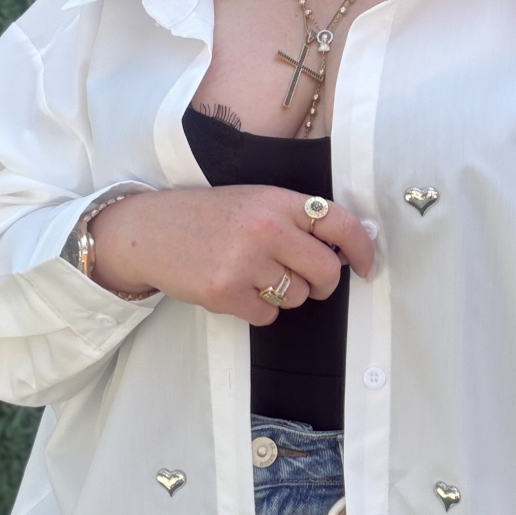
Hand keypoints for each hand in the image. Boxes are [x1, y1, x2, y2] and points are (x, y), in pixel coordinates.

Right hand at [87, 185, 375, 322]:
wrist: (150, 230)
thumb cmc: (209, 216)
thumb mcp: (255, 200)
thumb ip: (295, 219)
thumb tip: (343, 251)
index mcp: (278, 200)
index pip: (340, 223)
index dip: (361, 248)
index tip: (365, 265)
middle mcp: (266, 228)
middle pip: (326, 270)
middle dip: (325, 284)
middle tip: (311, 283)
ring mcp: (245, 261)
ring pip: (298, 297)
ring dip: (285, 294)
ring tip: (255, 275)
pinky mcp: (225, 292)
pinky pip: (267, 315)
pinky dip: (258, 309)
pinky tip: (236, 288)